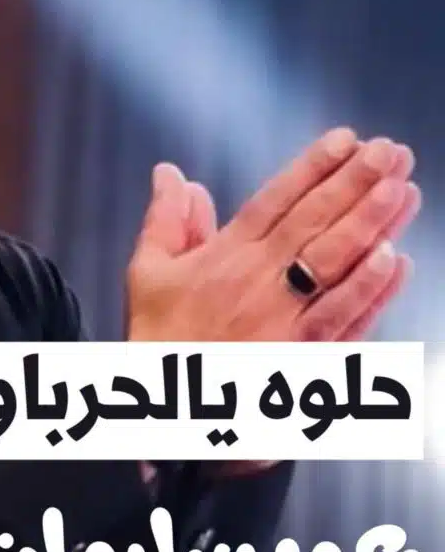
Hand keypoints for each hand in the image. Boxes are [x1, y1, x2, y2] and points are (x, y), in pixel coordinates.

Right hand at [128, 130, 417, 342]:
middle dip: (355, 184)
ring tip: (404, 189)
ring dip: (373, 226)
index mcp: (222, 257)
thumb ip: (165, 219)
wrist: (167, 412)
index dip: (311, 168)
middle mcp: (258, 282)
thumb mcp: (147, 272)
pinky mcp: (304, 359)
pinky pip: (345, 321)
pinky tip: (397, 261)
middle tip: (389, 151)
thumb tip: (170, 171)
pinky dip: (372, 292)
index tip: (346, 139)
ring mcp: (285, 321)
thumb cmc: (157, 338)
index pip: (275, 202)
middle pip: (313, 224)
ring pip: (336, 266)